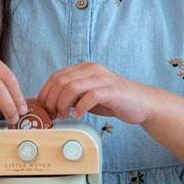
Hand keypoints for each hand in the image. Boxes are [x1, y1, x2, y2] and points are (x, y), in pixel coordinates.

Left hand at [37, 62, 153, 124]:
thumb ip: (70, 96)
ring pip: (72, 87)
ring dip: (63, 104)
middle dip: (52, 100)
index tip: (43, 108)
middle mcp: (92, 69)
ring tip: (65, 116)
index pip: (56, 76)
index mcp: (83, 68)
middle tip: (53, 114)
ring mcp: (102, 78)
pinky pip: (90, 96)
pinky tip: (78, 115)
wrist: (140, 102)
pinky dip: (80, 108)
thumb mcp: (86, 95)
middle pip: (61, 82)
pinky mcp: (112, 90)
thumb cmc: (111, 100)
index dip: (45, 93)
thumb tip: (46, 104)